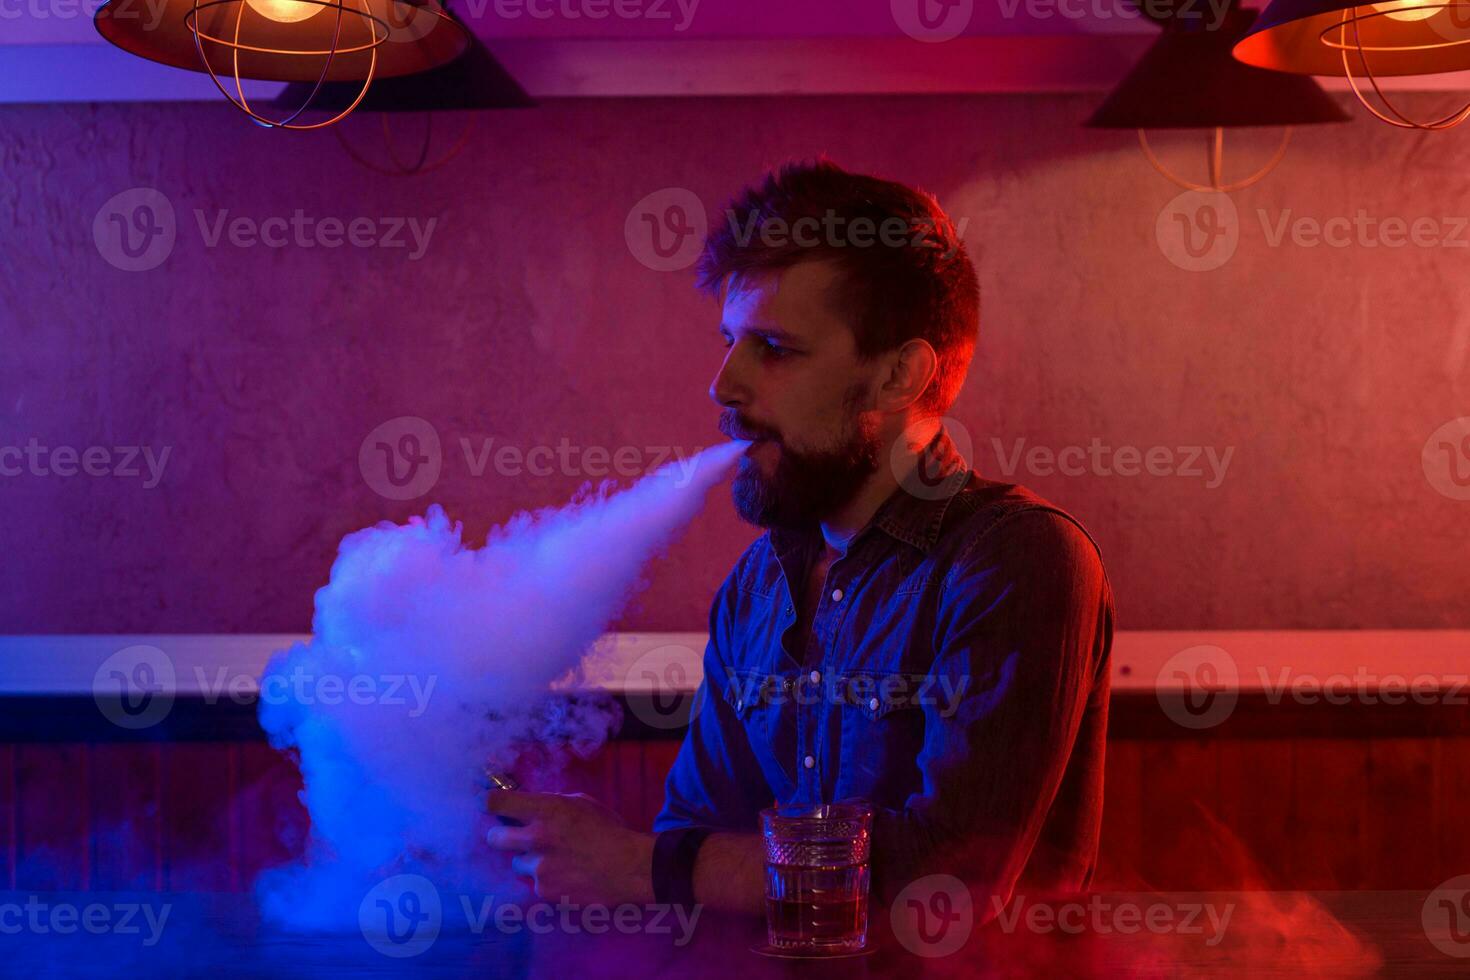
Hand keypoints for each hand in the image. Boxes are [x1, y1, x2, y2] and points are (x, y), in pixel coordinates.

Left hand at [484, 790, 655, 906]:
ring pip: (517, 864)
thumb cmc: (609, 830)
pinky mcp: (544, 891)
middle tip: (513, 838)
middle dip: (501, 836)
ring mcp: (538, 868)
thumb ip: (551, 805)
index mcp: (546, 810)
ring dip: (530, 862)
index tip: (490, 805)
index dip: (490, 803)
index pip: (497, 802)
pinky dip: (547, 881)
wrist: (630, 867)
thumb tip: (527, 807)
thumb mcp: (582, 803)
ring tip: (557, 861)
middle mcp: (536, 838)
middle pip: (494, 837)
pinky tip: (567, 877)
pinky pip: (534, 884)